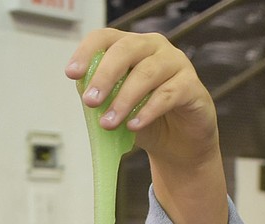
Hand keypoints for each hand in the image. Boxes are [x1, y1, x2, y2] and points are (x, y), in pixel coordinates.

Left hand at [65, 29, 217, 164]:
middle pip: (127, 50)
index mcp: (131, 48)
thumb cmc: (145, 120)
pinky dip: (149, 110)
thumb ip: (103, 98)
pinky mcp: (191, 86)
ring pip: (147, 73)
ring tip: (109, 123)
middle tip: (91, 102)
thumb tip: (84, 93)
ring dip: (124, 99)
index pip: (106, 37)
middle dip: (105, 76)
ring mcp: (175, 63)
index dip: (87, 52)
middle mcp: (154, 48)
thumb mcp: (117, 108)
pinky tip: (134, 126)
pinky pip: (169, 94)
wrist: (178, 145)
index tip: (72, 73)